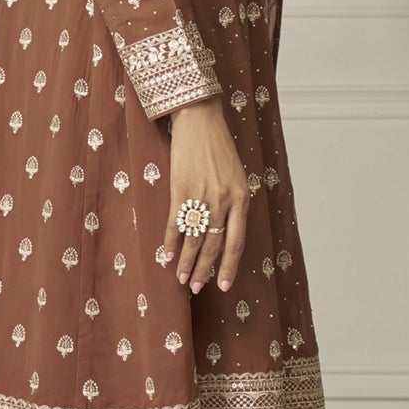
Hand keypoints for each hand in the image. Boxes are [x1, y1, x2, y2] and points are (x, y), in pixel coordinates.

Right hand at [161, 97, 249, 293]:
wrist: (199, 120)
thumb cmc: (219, 148)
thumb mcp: (236, 176)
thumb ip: (233, 203)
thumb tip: (224, 231)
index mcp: (242, 198)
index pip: (236, 242)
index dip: (228, 266)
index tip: (223, 286)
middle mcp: (224, 200)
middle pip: (214, 245)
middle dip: (204, 270)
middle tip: (195, 288)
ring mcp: (202, 196)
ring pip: (194, 239)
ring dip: (186, 262)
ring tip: (180, 279)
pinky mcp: (180, 189)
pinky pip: (175, 223)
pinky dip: (170, 241)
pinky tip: (167, 255)